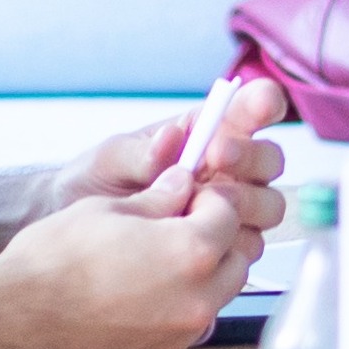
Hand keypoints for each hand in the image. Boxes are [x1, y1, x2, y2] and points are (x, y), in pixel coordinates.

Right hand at [0, 185, 269, 348]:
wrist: (8, 327)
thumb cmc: (46, 268)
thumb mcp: (102, 211)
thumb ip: (155, 200)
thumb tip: (181, 185)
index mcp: (191, 252)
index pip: (230, 214)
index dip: (210, 201)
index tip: (194, 198)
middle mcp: (198, 299)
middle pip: (236, 260)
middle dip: (216, 241)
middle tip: (182, 230)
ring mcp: (180, 336)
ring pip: (216, 299)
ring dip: (201, 280)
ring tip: (158, 266)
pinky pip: (186, 330)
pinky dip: (176, 312)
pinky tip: (141, 300)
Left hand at [61, 78, 293, 238]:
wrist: (77, 240)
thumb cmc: (95, 188)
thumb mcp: (106, 161)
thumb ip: (139, 152)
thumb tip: (169, 140)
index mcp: (206, 133)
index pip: (251, 109)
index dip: (264, 103)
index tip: (259, 104)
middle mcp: (230, 170)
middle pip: (271, 159)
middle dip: (249, 155)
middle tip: (216, 155)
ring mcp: (233, 209)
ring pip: (270, 204)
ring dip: (243, 202)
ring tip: (198, 205)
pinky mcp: (227, 244)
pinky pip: (250, 245)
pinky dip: (229, 241)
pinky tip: (197, 238)